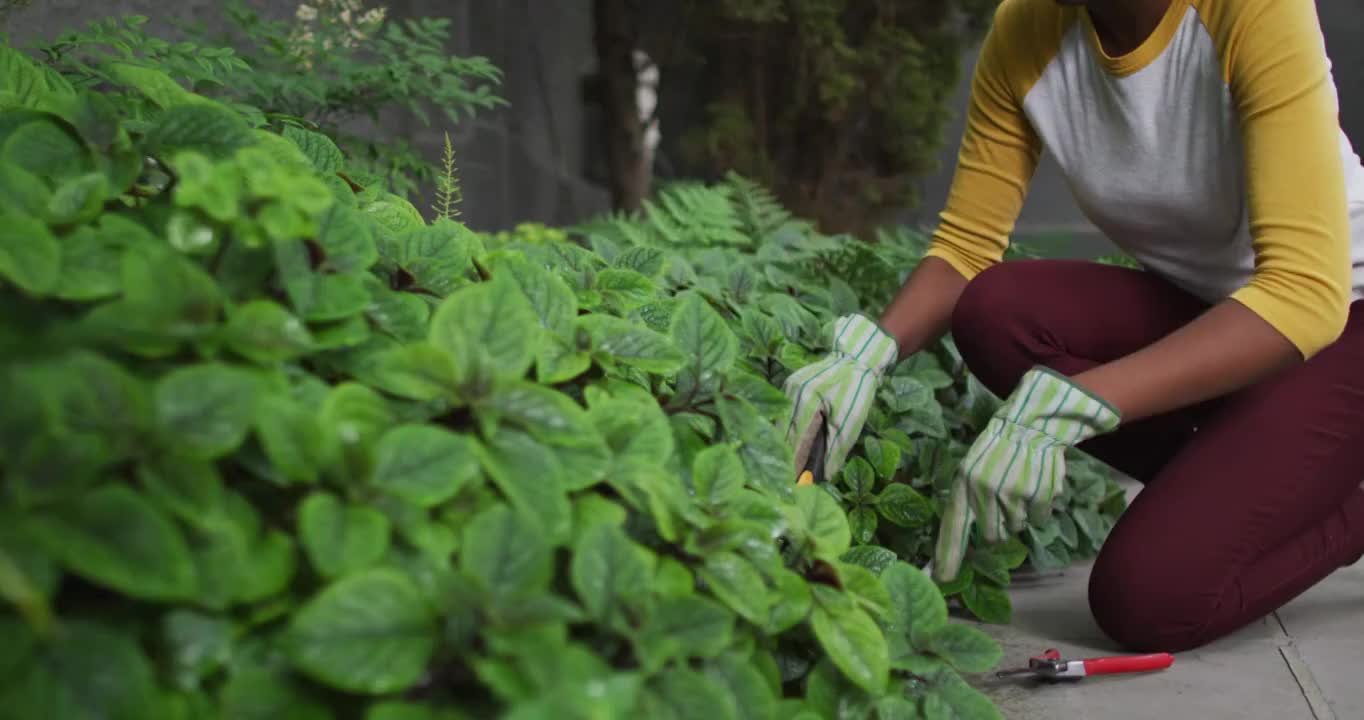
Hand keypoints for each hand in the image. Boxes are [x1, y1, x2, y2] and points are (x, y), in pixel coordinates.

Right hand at [783, 314, 899, 479]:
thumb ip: (836, 448)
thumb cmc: (858, 389)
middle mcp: (791, 393)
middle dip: (788, 457)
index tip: (794, 484)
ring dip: (787, 445)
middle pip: (784, 433)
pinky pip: (786, 413)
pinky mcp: (791, 386)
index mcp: (806, 400)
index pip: (794, 440)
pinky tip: (795, 444)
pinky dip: (791, 430)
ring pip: (782, 423)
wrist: (857, 358)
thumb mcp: (850, 421)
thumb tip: (824, 477)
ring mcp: (789, 387)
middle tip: (791, 481)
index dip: (793, 463)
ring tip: (792, 467)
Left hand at [932, 366, 1120, 582]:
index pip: (952, 526)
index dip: (948, 555)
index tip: (942, 579)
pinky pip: (1038, 518)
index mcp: (964, 483)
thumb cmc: (998, 450)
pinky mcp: (1036, 495)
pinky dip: (1039, 507)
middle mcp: (983, 490)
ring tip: (1019, 486)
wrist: (1030, 424)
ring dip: (1019, 514)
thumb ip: (968, 500)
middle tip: (1004, 503)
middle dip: (999, 528)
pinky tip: (1035, 485)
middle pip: (991, 536)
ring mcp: (1011, 494)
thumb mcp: (972, 468)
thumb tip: (964, 539)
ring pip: (1016, 528)